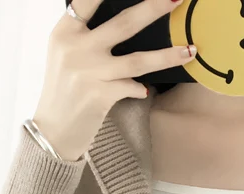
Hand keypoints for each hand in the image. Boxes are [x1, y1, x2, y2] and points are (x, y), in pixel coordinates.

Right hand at [32, 0, 197, 160]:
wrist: (54, 130)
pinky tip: (144, 90)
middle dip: (153, 8)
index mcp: (64, 32)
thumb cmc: (64, 89)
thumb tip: (127, 20)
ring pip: (137, 60)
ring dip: (167, 56)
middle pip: (123, 24)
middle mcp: (76, 48)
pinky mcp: (101, 95)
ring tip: (189, 50)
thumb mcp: (65, 54)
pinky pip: (132, 87)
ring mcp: (90, 72)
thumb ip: (85, 35)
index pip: (87, 0)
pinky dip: (140, 88)